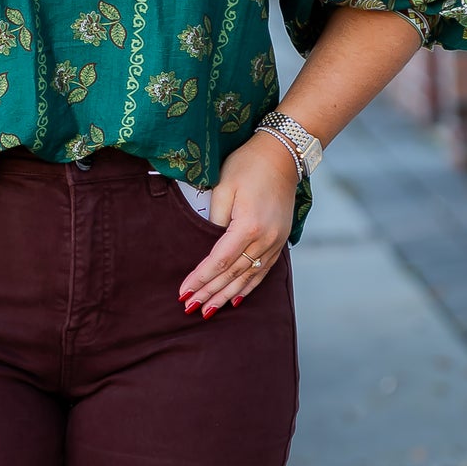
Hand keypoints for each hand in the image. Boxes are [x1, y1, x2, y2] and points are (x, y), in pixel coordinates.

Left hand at [178, 130, 299, 316]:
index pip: (219, 261)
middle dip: (210, 293)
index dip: (200, 279)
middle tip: (190, 308)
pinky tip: (236, 299)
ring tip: (208, 310)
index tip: (183, 292)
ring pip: (248, 277)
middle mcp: (265, 239)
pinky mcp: (280, 240)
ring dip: (226, 295)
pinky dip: (248, 287)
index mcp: (249, 226)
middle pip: (233, 274)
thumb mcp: (224, 187)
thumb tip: (207, 244)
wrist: (283, 155)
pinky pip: (263, 271)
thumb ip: (214, 219)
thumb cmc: (248, 165)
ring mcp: (275, 242)